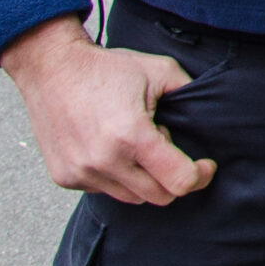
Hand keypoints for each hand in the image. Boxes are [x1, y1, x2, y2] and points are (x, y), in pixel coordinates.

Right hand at [0, 16, 216, 205]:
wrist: (51, 68)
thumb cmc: (105, 68)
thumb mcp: (159, 70)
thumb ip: (189, 93)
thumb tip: (213, 115)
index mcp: (132, 137)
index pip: (179, 182)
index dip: (200, 176)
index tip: (205, 165)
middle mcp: (104, 161)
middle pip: (159, 196)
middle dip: (173, 177)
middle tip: (166, 147)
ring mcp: (81, 173)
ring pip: (131, 197)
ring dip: (144, 178)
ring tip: (136, 143)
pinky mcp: (65, 178)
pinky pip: (105, 190)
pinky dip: (117, 176)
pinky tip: (113, 148)